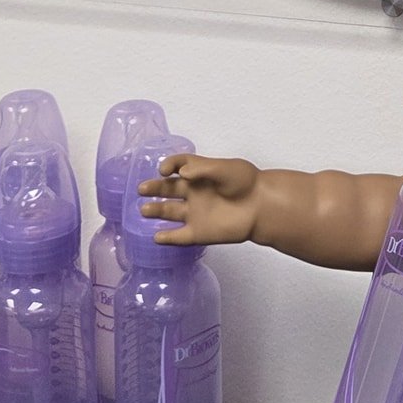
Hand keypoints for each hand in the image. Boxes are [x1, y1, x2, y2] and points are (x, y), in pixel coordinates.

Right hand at [135, 154, 261, 247]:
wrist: (262, 207)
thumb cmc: (246, 182)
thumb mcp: (224, 168)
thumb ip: (200, 169)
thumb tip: (179, 174)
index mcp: (200, 175)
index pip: (178, 167)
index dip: (169, 165)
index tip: (164, 170)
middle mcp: (195, 193)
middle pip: (169, 189)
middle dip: (154, 188)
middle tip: (141, 189)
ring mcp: (196, 213)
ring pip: (170, 212)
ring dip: (156, 210)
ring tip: (143, 210)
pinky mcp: (200, 232)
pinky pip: (180, 237)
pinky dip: (167, 237)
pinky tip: (156, 236)